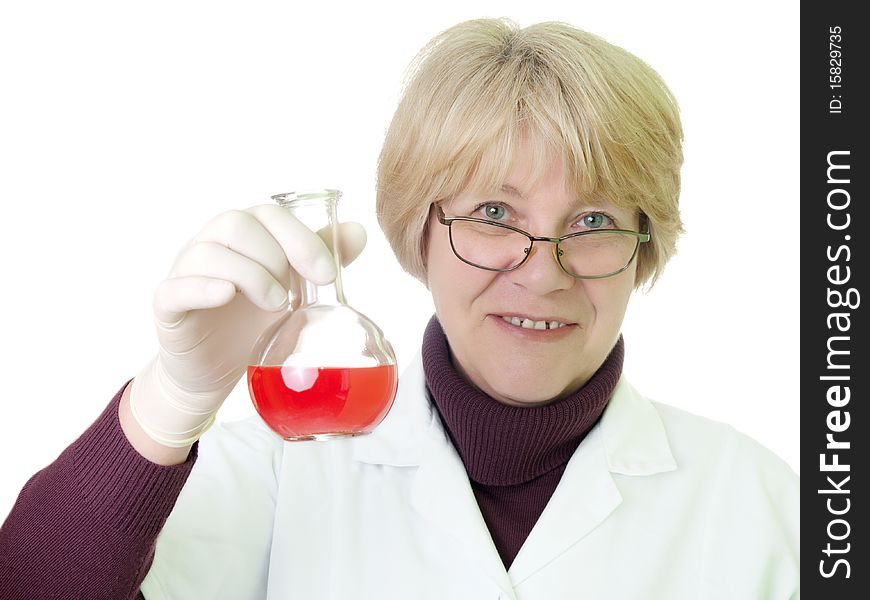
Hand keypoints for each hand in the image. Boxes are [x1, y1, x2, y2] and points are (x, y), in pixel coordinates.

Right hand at [128, 204, 365, 447]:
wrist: (215, 370)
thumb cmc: (252, 322)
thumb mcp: (293, 289)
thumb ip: (319, 258)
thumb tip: (358, 232)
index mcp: (244, 236)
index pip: (270, 215)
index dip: (301, 239)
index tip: (327, 275)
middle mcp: (211, 245)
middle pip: (237, 223)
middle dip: (274, 256)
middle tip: (293, 295)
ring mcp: (186, 272)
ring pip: (208, 252)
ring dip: (249, 275)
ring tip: (275, 306)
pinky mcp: (168, 305)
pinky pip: (176, 287)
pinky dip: (203, 288)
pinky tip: (227, 296)